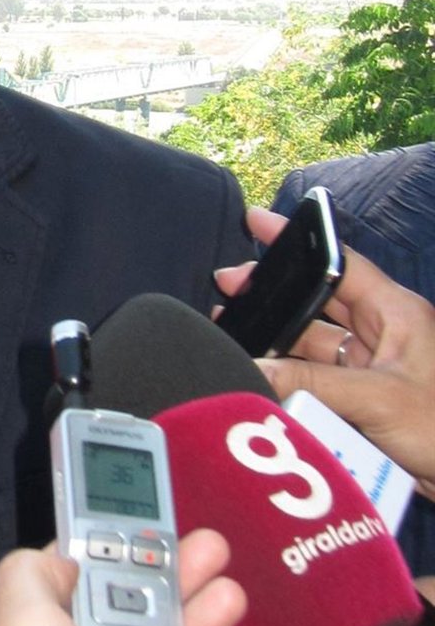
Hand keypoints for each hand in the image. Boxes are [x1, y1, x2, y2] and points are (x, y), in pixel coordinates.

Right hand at [215, 208, 434, 489]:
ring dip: (276, 341)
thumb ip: (311, 383)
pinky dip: (288, 376)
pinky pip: (317, 379)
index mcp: (396, 314)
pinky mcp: (364, 402)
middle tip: (228, 288)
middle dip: (273, 294)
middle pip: (317, 302)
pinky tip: (259, 375)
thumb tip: (254, 371)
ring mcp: (372, 368)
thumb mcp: (378, 400)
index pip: (338, 262)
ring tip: (232, 335)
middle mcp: (382, 335)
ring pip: (311, 343)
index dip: (297, 241)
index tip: (258, 223)